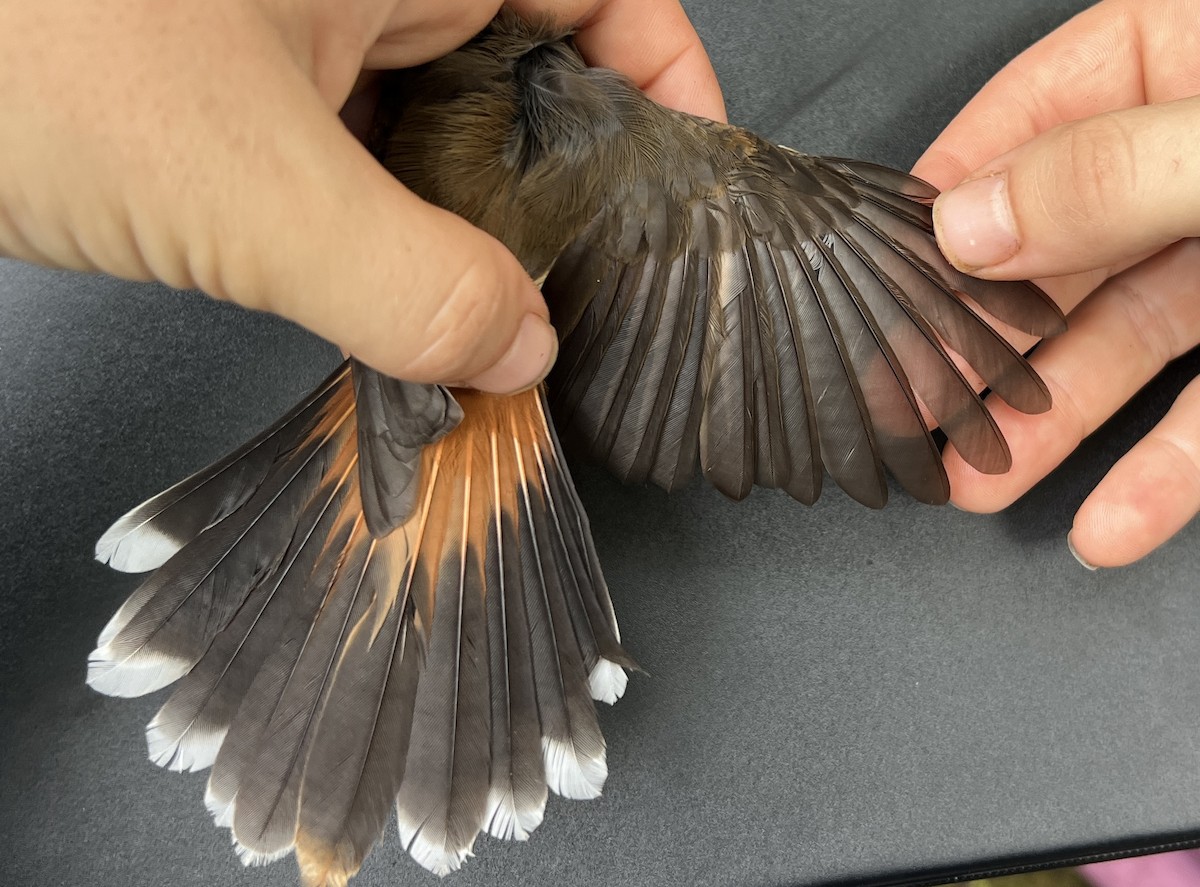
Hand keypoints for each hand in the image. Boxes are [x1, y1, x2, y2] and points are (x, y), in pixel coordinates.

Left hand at [0, 0, 723, 393]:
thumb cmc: (5, 36)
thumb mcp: (244, 183)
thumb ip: (408, 282)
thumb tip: (517, 350)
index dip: (670, 81)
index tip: (692, 184)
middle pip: (533, 66)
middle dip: (569, 184)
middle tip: (589, 292)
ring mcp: (309, 17)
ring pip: (446, 120)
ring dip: (473, 225)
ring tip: (495, 319)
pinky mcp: (253, 74)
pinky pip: (366, 151)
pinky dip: (390, 227)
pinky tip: (394, 298)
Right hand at [913, 0, 1199, 567]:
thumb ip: (1114, 175)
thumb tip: (971, 221)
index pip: (1044, 106)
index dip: (957, 187)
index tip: (879, 261)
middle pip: (1064, 248)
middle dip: (983, 339)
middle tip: (908, 404)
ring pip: (1126, 341)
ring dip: (1045, 424)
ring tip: (967, 482)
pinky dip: (1162, 476)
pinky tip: (1106, 527)